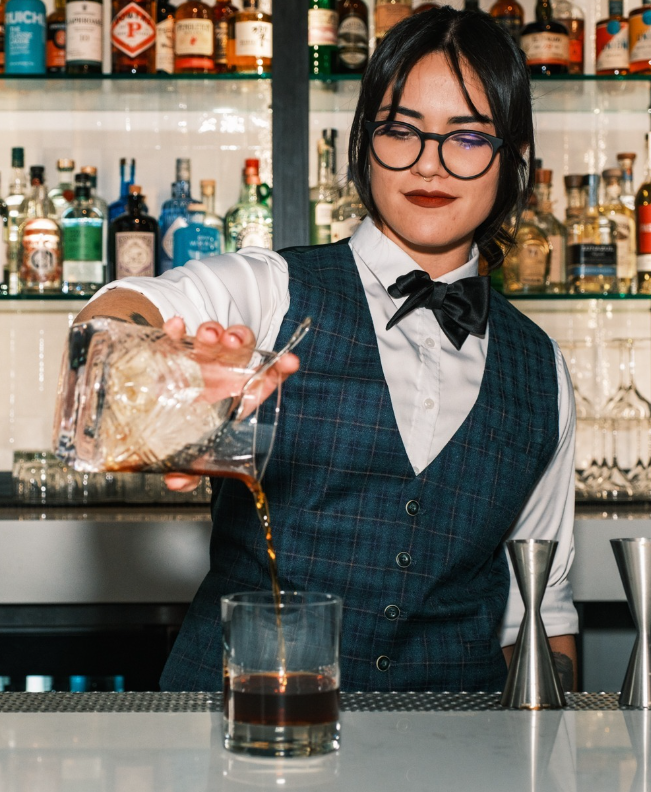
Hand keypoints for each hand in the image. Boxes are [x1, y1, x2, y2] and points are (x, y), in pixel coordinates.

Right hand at [162, 317, 298, 491]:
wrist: (163, 416)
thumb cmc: (192, 433)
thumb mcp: (196, 456)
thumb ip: (192, 471)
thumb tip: (177, 482)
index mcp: (239, 395)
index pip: (267, 379)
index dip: (280, 370)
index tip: (291, 362)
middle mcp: (224, 372)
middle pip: (240, 349)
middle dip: (239, 341)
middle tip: (232, 341)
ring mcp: (201, 360)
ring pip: (214, 338)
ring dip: (213, 332)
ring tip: (209, 335)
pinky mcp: (174, 353)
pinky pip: (177, 337)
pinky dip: (177, 329)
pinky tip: (176, 325)